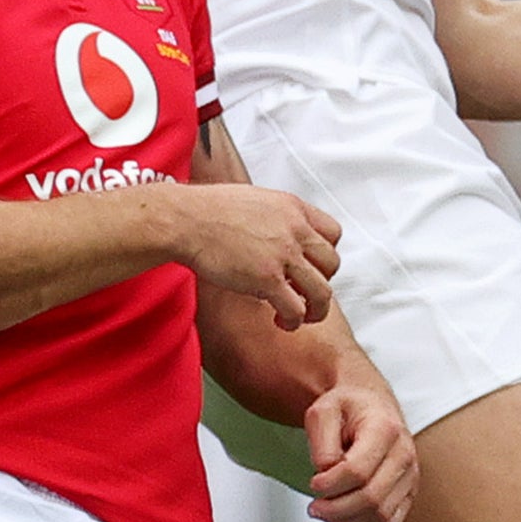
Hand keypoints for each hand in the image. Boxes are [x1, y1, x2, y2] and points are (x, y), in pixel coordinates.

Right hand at [166, 183, 340, 328]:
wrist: (186, 220)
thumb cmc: (208, 210)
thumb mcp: (255, 200)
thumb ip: (275, 217)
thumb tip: (277, 233)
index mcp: (293, 208)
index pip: (333, 232)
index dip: (325, 253)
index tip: (313, 265)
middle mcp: (295, 230)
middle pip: (332, 263)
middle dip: (322, 281)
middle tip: (306, 292)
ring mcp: (284, 255)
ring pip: (322, 292)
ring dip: (316, 309)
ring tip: (302, 316)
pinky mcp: (268, 279)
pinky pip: (297, 309)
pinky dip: (294, 321)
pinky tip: (282, 321)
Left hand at [300, 371, 416, 521]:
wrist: (370, 404)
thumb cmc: (348, 408)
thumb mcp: (323, 411)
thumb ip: (321, 441)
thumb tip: (326, 472)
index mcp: (384, 429)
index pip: (357, 471)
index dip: (330, 484)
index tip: (313, 482)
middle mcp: (404, 453)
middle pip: (371, 498)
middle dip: (335, 509)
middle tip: (314, 507)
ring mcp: (409, 475)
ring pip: (381, 516)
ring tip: (326, 514)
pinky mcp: (408, 492)